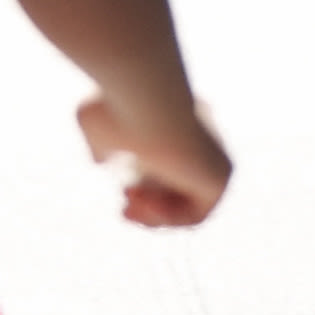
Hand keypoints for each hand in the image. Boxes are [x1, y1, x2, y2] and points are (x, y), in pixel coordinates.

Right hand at [80, 90, 230, 228]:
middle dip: (148, 204)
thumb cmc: (115, 105)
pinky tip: (148, 205)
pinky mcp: (220, 174)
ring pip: (187, 202)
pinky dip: (170, 218)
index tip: (123, 192)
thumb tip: (104, 160)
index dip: (142, 185)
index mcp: (177, 117)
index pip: (166, 162)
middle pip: (177, 185)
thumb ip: (101, 140)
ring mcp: (213, 155)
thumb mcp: (94, 120)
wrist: (143, 96)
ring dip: (154, 214)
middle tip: (125, 211)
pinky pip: (199, 212)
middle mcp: (201, 135)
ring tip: (131, 208)